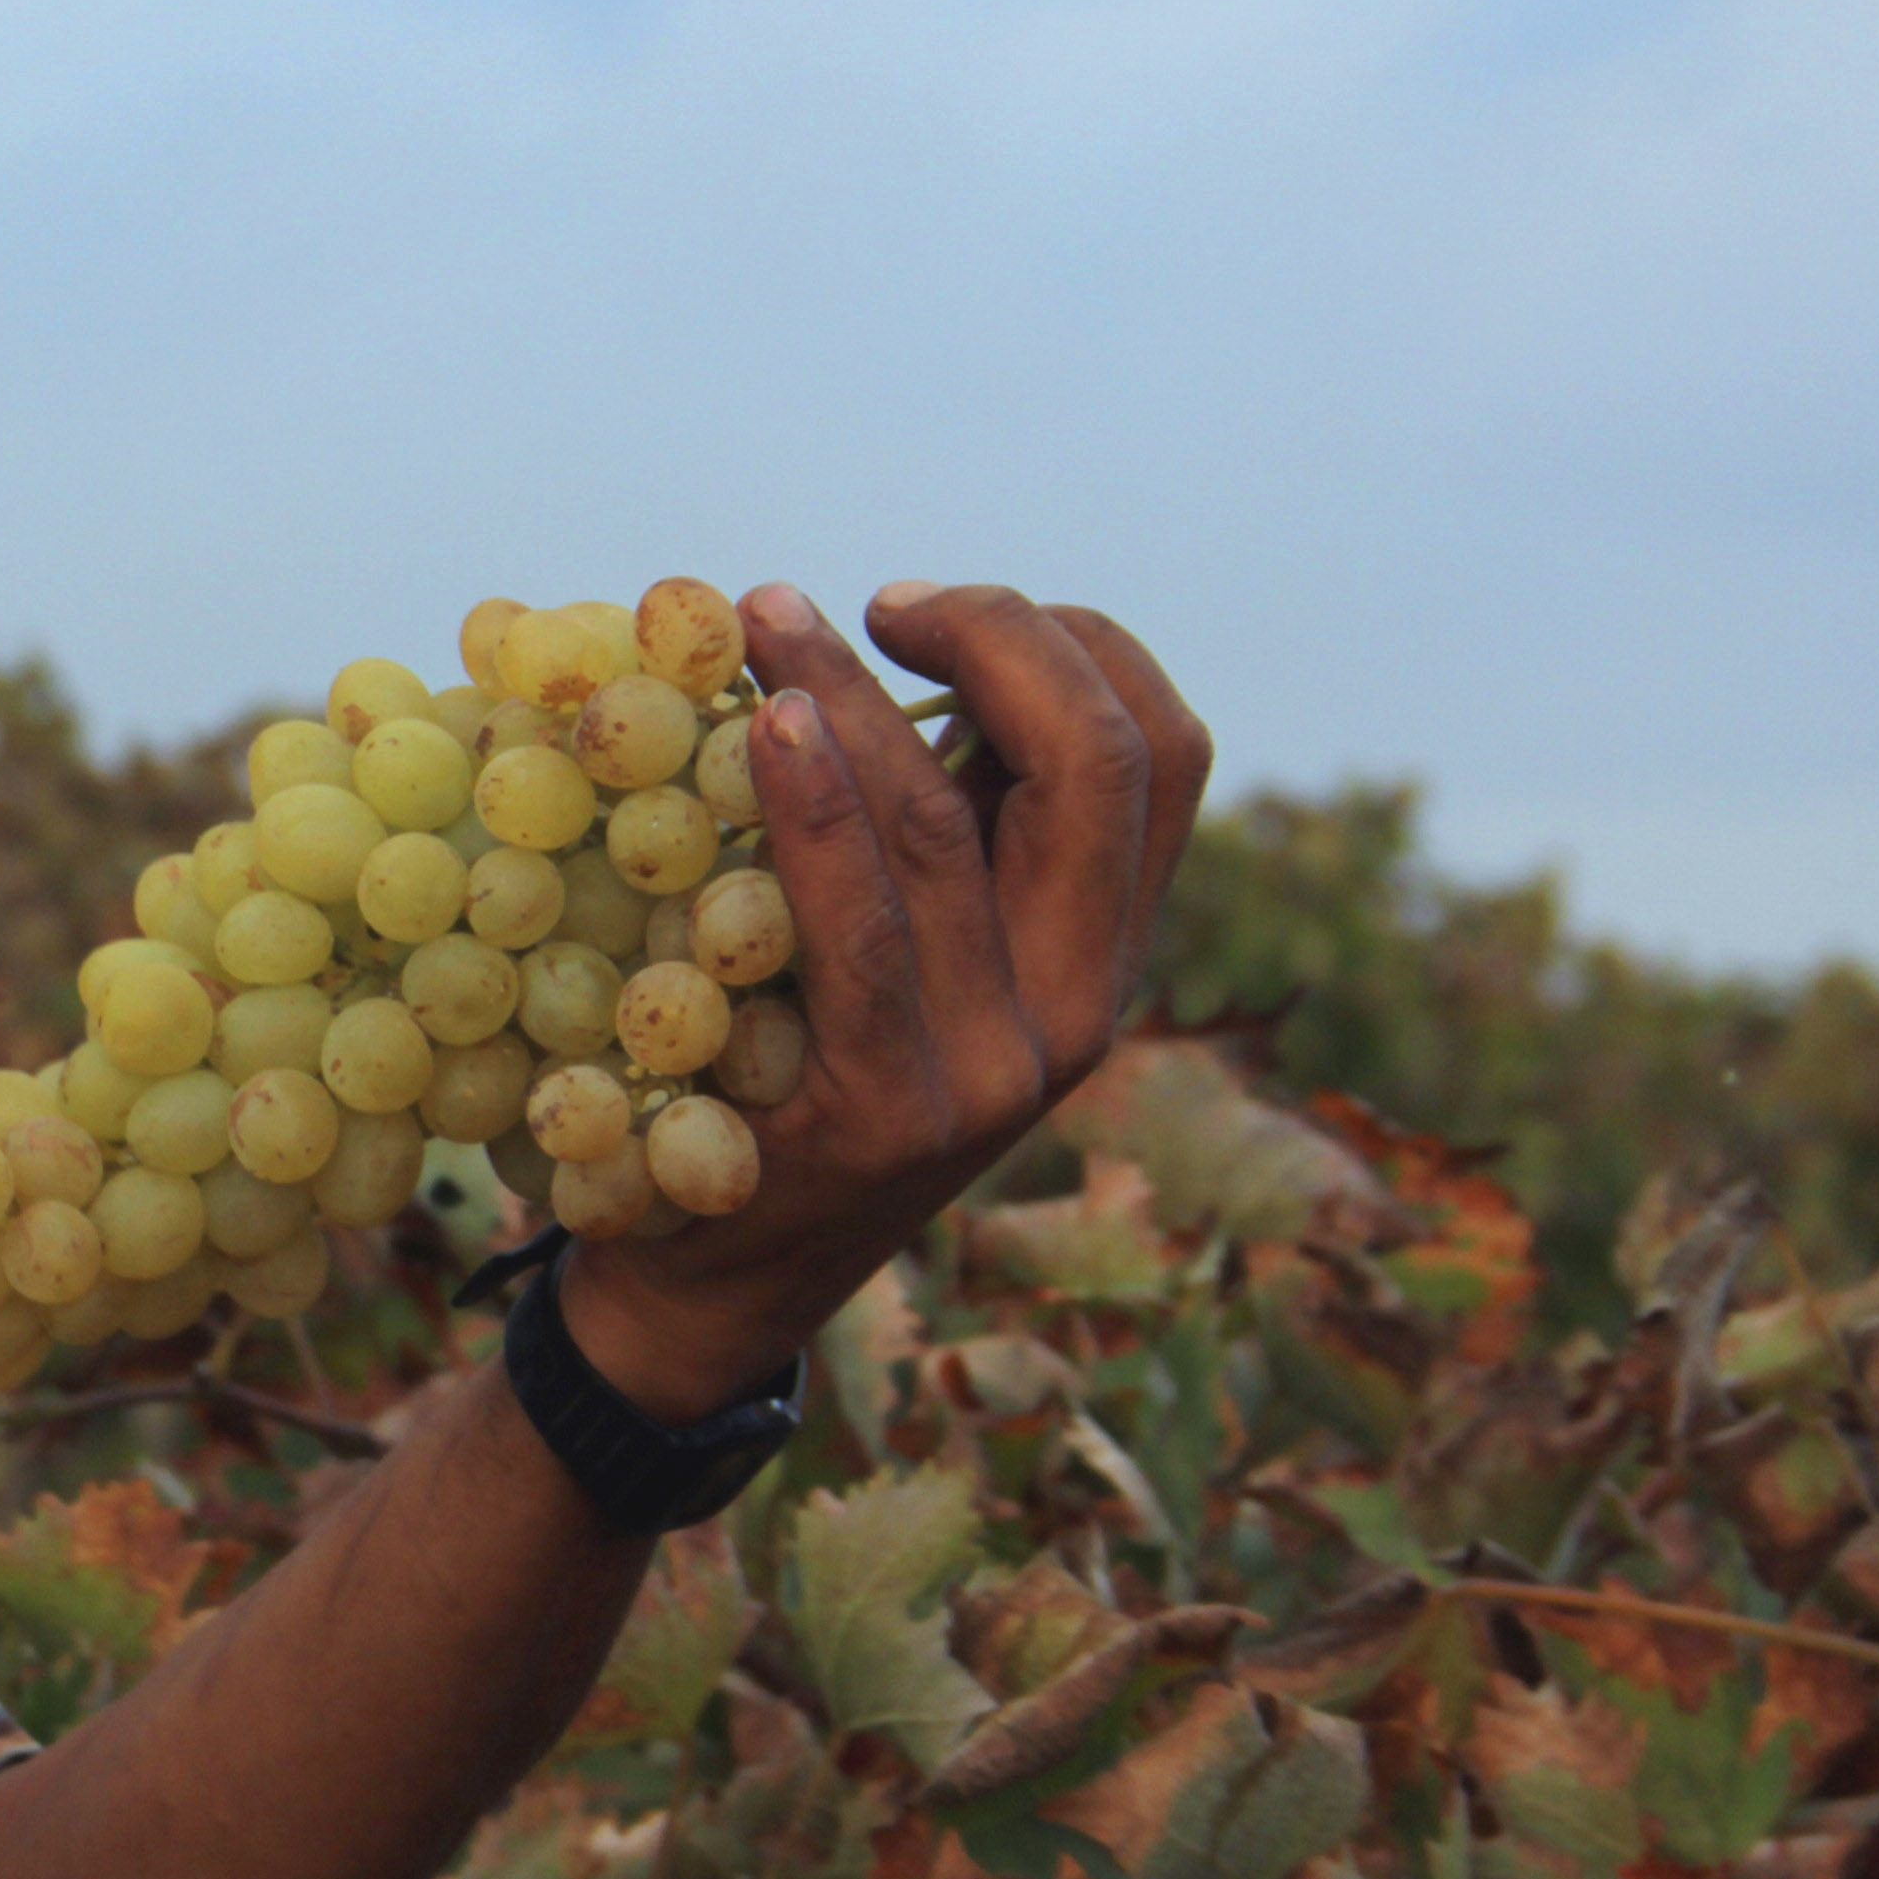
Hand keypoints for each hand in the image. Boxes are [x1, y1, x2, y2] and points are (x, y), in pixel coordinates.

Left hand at [558, 581, 1213, 1421]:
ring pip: (957, 830)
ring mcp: (993, 1071)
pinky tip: (766, 729)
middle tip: (866, 600)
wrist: (712, 1278)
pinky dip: (817, 805)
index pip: (1166, 753)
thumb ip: (931, 830)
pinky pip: (862, 928)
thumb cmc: (784, 1069)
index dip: (1066, 644)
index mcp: (1103, 950)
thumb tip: (877, 647)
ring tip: (764, 620)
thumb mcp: (899, 943)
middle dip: (995, 636)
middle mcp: (1081, 1009)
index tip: (926, 611)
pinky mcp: (886, 1115)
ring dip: (853, 694)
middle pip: (1104, 763)